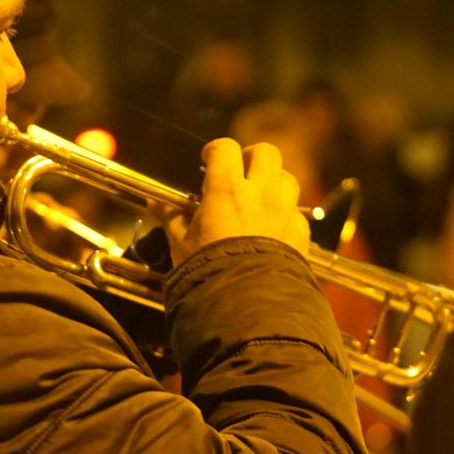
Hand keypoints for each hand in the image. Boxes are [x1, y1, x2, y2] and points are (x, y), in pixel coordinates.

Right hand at [160, 139, 310, 266]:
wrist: (246, 305)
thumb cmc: (209, 273)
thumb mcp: (181, 243)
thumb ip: (170, 218)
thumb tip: (154, 204)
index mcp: (227, 190)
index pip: (225, 148)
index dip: (215, 149)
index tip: (208, 160)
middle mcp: (260, 195)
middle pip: (267, 152)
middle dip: (252, 156)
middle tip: (240, 170)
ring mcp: (283, 213)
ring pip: (288, 178)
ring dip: (274, 181)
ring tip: (258, 195)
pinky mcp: (299, 234)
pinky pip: (297, 213)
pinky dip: (285, 213)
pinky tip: (272, 226)